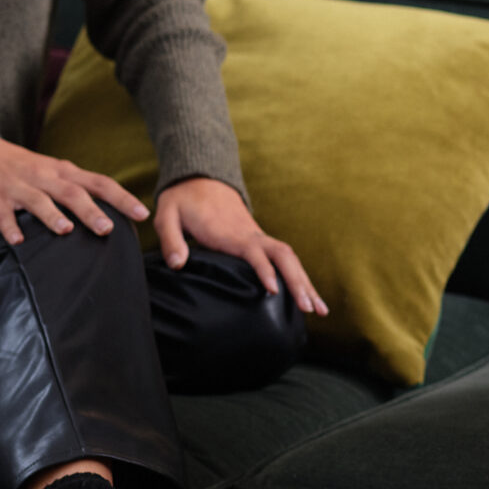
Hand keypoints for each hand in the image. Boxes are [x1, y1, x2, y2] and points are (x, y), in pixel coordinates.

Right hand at [0, 132, 148, 244]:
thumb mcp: (56, 172)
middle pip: (72, 192)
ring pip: (39, 200)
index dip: (122, 198)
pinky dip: (10, 227)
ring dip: (52, 215)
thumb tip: (113, 211)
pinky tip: (18, 240)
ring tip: (66, 230)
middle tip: (107, 229)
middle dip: (90, 210)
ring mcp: (20, 187)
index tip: (142, 214)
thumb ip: (80, 188)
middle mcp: (45, 178)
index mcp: (64, 173)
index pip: (99, 183)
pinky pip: (3, 214)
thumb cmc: (26, 168)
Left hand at [155, 175, 327, 316]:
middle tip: (310, 309)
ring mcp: (258, 238)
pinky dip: (299, 277)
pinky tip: (307, 296)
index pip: (253, 251)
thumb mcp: (167, 214)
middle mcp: (250, 235)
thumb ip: (170, 238)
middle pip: (283, 256)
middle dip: (298, 282)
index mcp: (229, 232)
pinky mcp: (259, 242)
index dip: (264, 270)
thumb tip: (177, 264)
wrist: (200, 178)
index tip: (273, 291)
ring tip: (320, 310)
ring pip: (289, 259)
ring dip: (306, 283)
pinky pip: (285, 260)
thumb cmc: (183, 199)